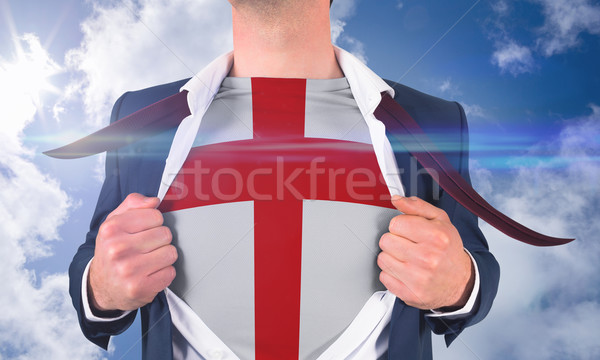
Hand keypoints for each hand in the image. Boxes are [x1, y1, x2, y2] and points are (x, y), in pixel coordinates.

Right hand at [88, 193, 176, 311]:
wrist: (101, 286)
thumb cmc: (112, 251)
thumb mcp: (114, 222)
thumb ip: (133, 204)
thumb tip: (154, 201)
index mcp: (111, 229)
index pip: (155, 216)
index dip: (154, 223)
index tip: (144, 231)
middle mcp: (117, 249)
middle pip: (165, 234)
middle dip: (159, 240)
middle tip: (146, 248)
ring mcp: (129, 270)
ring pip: (171, 253)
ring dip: (164, 257)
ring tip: (149, 260)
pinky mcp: (140, 288)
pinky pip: (170, 272)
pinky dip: (164, 273)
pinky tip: (150, 273)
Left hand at [377, 196, 473, 309]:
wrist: (461, 282)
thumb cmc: (448, 250)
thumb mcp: (440, 221)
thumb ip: (417, 206)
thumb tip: (396, 199)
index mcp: (436, 236)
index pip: (395, 223)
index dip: (401, 226)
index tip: (409, 232)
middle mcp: (427, 258)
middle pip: (386, 241)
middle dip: (395, 241)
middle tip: (409, 246)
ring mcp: (418, 278)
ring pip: (382, 258)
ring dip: (392, 258)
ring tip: (407, 259)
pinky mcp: (409, 294)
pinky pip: (384, 276)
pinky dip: (392, 274)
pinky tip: (405, 272)